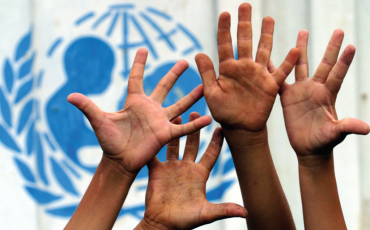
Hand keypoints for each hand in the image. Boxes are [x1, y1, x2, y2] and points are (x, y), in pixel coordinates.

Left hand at [67, 48, 211, 174]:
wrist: (119, 161)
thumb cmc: (109, 141)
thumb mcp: (98, 121)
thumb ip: (88, 107)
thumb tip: (69, 95)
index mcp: (134, 102)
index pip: (137, 78)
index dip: (139, 63)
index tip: (143, 49)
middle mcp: (150, 108)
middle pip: (164, 86)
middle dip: (174, 74)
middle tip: (185, 61)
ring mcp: (160, 120)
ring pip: (180, 104)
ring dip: (192, 96)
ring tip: (204, 85)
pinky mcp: (166, 134)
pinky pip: (183, 128)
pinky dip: (195, 124)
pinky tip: (208, 118)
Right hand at [136, 113, 246, 229]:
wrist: (161, 225)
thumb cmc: (184, 221)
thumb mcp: (205, 214)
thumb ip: (224, 210)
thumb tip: (246, 213)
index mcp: (200, 175)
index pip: (211, 154)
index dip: (217, 141)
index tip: (222, 127)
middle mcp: (186, 168)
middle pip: (193, 144)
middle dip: (196, 128)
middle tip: (197, 111)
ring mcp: (171, 168)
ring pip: (175, 144)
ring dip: (176, 131)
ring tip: (177, 115)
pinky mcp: (156, 171)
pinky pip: (155, 154)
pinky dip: (154, 143)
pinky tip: (154, 129)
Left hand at [195, 3, 298, 131]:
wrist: (241, 128)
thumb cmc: (224, 112)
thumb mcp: (211, 93)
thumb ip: (207, 74)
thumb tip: (198, 53)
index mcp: (228, 69)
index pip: (225, 44)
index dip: (224, 29)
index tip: (225, 13)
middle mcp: (244, 67)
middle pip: (245, 40)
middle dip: (245, 23)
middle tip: (245, 5)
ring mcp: (258, 74)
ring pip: (264, 49)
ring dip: (266, 34)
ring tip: (268, 18)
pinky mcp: (271, 85)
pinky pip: (282, 71)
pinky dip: (289, 61)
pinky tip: (295, 48)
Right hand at [272, 30, 369, 157]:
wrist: (308, 148)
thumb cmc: (324, 142)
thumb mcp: (335, 134)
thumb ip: (347, 127)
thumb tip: (367, 128)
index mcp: (327, 96)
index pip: (337, 75)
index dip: (343, 61)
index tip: (351, 46)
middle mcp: (315, 89)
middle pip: (324, 64)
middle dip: (330, 47)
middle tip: (339, 30)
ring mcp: (301, 92)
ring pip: (301, 66)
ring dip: (301, 50)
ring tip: (303, 32)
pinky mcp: (288, 98)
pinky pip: (281, 80)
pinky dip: (275, 70)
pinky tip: (270, 59)